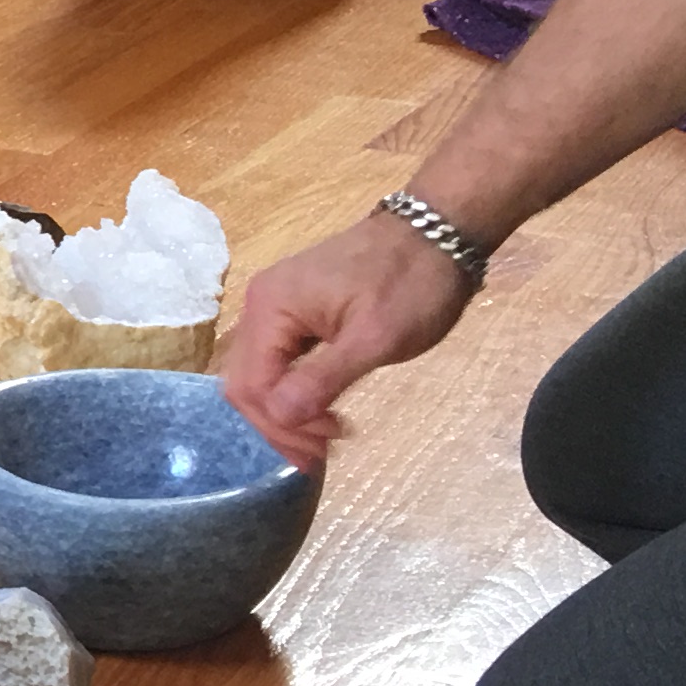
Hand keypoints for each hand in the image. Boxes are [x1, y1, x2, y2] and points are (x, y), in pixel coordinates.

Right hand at [216, 212, 478, 466]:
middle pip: (246, 383)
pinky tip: (323, 409)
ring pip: (261, 375)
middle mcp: (261, 306)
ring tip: (326, 438)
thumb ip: (324, 378)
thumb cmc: (412, 283)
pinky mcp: (297, 310)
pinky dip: (296, 391)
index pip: (249, 386)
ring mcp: (277, 306)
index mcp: (271, 308)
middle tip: (322, 454)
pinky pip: (280, 360)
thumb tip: (280, 417)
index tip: (323, 450)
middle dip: (279, 425)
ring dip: (287, 412)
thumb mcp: (375, 337)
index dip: (278, 426)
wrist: (439, 231)